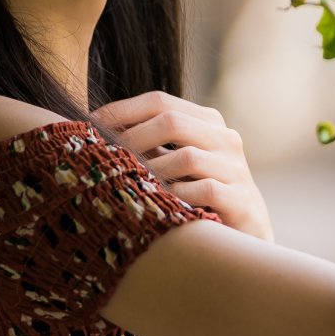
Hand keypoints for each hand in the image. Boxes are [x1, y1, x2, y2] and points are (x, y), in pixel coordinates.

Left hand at [90, 91, 274, 243]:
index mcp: (207, 122)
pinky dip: (179, 195)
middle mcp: (225, 138)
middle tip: (106, 158)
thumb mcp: (176, 164)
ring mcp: (236, 168)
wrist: (245, 234)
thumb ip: (149, 145)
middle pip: (171, 121)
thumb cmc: (199, 196)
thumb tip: (93, 132)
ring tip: (130, 185)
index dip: (121, 111)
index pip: (159, 101)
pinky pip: (205, 190)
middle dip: (132, 138)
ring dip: (153, 171)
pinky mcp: (242, 199)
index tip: (89, 126)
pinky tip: (163, 204)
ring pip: (187, 156)